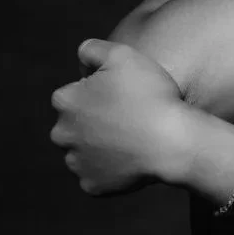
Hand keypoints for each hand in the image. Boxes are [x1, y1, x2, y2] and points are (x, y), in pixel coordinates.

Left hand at [50, 39, 190, 195]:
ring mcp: (76, 163)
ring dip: (99, 146)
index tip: (121, 95)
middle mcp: (61, 133)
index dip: (98, 92)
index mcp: (64, 101)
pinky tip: (130, 159)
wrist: (172, 142)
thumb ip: (92, 49)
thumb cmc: (149, 94)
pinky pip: (97, 176)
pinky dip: (110, 170)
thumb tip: (81, 57)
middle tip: (126, 117)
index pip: (73, 93)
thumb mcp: (122, 54)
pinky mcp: (92, 186)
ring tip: (130, 139)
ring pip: (84, 151)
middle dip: (92, 121)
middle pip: (74, 124)